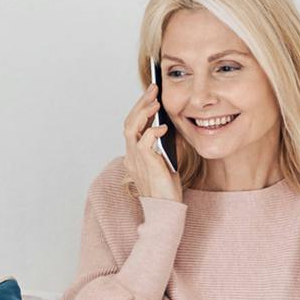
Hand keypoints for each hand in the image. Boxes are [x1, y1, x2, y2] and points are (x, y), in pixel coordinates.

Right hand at [123, 83, 182, 202]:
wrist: (166, 210)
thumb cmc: (167, 190)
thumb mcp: (167, 161)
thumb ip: (165, 145)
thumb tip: (171, 125)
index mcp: (134, 155)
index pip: (132, 126)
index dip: (140, 109)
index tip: (151, 95)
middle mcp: (131, 156)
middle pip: (128, 122)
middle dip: (140, 103)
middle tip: (153, 89)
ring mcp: (135, 160)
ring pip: (130, 128)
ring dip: (142, 112)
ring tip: (154, 101)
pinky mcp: (145, 164)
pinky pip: (143, 141)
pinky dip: (152, 131)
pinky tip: (163, 127)